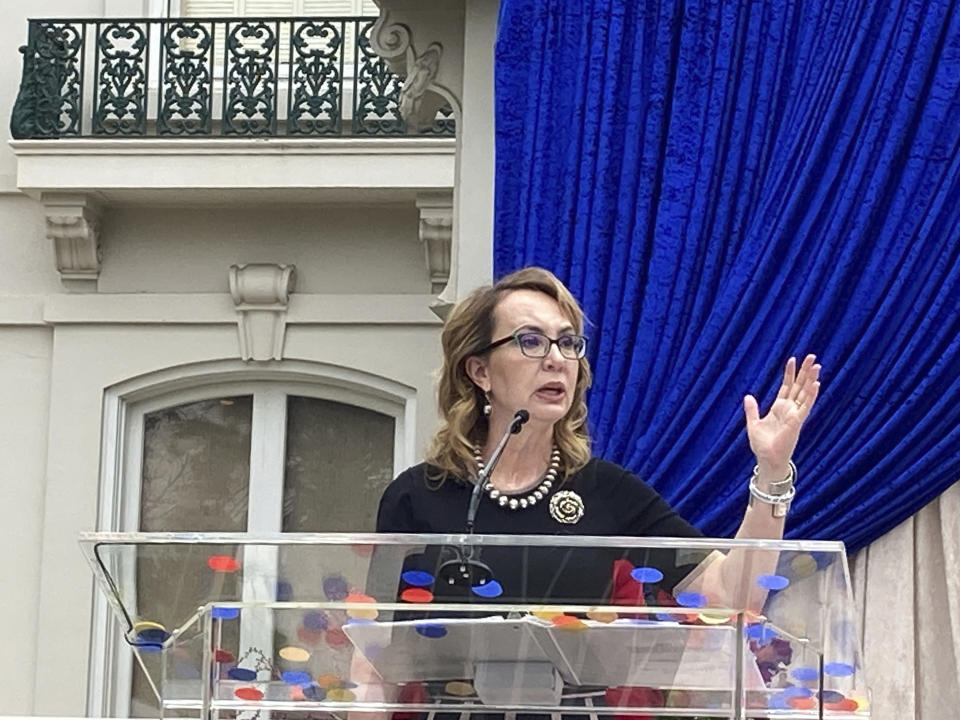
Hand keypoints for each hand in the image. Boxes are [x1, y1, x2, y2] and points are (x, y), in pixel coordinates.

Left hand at [743, 354, 820, 478]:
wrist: (767, 460)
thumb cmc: (762, 445)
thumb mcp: (753, 424)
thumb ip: (752, 410)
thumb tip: (748, 396)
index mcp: (779, 408)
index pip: (787, 387)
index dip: (790, 374)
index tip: (793, 359)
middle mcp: (789, 409)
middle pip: (799, 386)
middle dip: (805, 372)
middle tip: (812, 356)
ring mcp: (795, 414)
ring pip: (805, 393)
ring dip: (811, 380)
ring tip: (816, 365)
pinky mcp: (797, 422)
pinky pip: (805, 406)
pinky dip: (811, 395)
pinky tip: (816, 384)